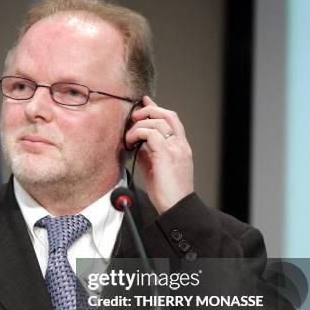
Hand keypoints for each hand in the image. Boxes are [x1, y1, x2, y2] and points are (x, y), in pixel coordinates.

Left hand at [125, 96, 193, 213]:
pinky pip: (151, 134)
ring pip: (157, 122)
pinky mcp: (166, 155)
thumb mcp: (155, 168)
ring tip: (128, 138)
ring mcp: (175, 149)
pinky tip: (130, 143)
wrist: (176, 207)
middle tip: (133, 117)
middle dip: (148, 110)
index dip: (157, 108)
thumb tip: (135, 143)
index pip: (171, 119)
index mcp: (180, 147)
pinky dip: (137, 134)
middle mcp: (181, 145)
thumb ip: (147, 153)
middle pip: (167, 114)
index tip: (144, 102)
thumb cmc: (166, 192)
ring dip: (138, 125)